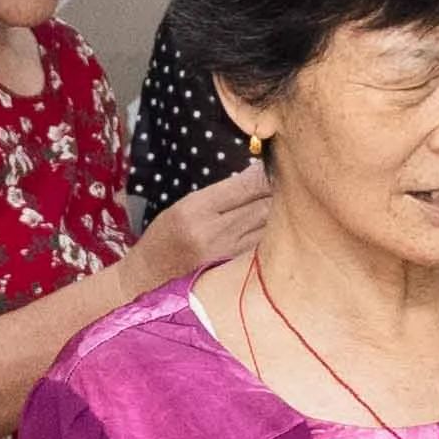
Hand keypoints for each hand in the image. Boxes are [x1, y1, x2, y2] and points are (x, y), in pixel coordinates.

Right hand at [131, 166, 277, 290]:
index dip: (265, 174)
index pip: (245, 186)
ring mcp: (227, 251)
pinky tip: (275, 221)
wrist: (151, 274)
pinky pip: (263, 241)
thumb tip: (258, 173)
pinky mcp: (235, 265)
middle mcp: (214, 231)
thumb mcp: (186, 204)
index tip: (275, 165)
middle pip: (262, 205)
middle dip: (276, 191)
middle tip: (287, 180)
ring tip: (284, 199)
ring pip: (268, 224)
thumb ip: (222, 191)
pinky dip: (272, 229)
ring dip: (279, 210)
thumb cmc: (167, 234)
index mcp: (197, 209)